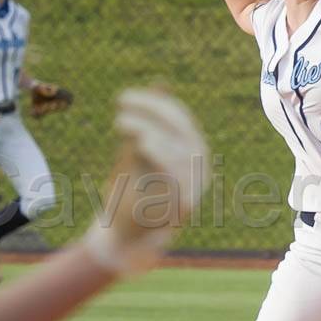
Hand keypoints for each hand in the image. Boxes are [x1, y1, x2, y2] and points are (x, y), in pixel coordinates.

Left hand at [83, 89, 209, 274]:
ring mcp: (194, 187)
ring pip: (182, 150)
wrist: (126, 237)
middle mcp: (199, 168)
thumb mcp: (137, 150)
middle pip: (183, 130)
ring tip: (124, 124)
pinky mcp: (184, 205)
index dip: (155, 104)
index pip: (180, 118)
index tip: (123, 98)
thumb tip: (160, 84)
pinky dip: (162, 155)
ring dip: (152, 130)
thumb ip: (149, 121)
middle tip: (121, 103)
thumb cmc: (132, 189)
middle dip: (153, 112)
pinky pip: (178, 175)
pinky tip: (142, 143)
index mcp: (192, 151)